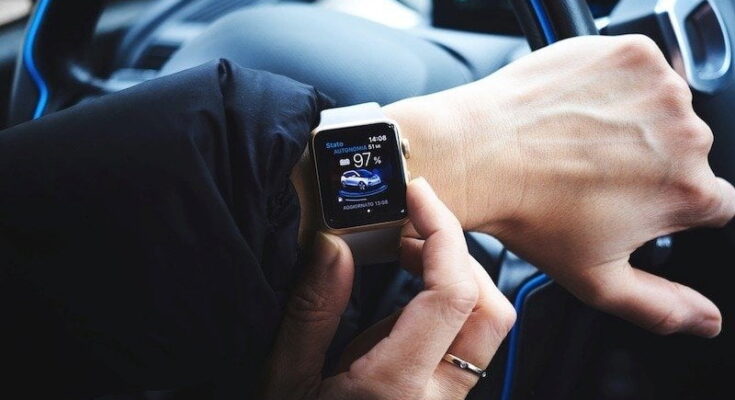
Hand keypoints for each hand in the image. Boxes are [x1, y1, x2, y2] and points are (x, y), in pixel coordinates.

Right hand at [264, 178, 514, 399]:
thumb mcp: (285, 377)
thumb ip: (313, 309)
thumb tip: (335, 243)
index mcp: (396, 389)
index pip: (452, 295)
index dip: (442, 233)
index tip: (416, 196)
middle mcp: (436, 399)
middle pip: (491, 310)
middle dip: (458, 254)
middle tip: (409, 226)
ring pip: (486, 328)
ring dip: (455, 275)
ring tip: (404, 252)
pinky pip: (464, 342)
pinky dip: (444, 301)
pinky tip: (403, 290)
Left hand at [385, 35, 734, 336]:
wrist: (476, 154)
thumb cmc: (529, 216)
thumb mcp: (596, 280)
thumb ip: (661, 307)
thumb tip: (706, 322)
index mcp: (688, 194)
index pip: (712, 202)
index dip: (671, 202)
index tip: (636, 197)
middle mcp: (687, 137)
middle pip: (686, 151)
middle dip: (650, 161)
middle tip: (594, 170)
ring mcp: (660, 89)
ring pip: (664, 107)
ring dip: (633, 119)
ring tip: (579, 138)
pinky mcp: (631, 54)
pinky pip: (638, 68)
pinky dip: (615, 82)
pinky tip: (576, 107)